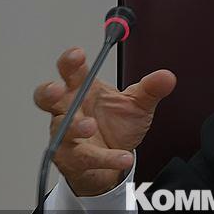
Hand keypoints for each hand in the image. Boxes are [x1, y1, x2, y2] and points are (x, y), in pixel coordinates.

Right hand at [33, 47, 175, 195]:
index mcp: (82, 90)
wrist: (115, 159)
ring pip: (61, 129)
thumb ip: (151, 89)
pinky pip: (85, 158)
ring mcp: (66, 135)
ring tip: (90, 125)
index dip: (70, 62)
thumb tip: (167, 77)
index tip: (77, 54)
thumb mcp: (138, 104)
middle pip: (46, 97)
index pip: (70, 72)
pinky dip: (105, 158)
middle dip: (48, 91)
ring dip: (74, 127)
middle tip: (57, 88)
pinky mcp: (72, 159)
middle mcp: (69, 110)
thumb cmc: (117, 125)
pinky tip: (123, 157)